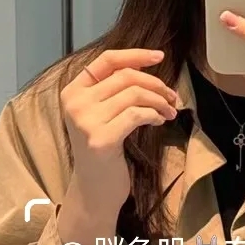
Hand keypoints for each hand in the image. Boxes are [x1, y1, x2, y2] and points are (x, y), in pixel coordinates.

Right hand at [60, 48, 178, 212]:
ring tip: (169, 112)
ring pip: (134, 94)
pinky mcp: (101, 139)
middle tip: (172, 97)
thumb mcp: (101, 114)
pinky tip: (159, 121)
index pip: (107, 60)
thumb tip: (148, 68)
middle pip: (125, 76)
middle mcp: (75, 103)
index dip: (136, 55)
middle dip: (155, 83)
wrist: (94, 189)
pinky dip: (154, 114)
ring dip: (159, 101)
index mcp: (73, 91)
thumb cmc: (103, 150)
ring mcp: (86, 121)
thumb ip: (113, 91)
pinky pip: (137, 114)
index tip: (160, 56)